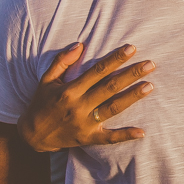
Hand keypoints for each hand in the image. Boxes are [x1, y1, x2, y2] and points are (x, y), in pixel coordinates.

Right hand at [16, 42, 155, 151]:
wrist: (32, 135)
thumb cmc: (41, 103)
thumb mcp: (46, 80)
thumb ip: (61, 62)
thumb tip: (80, 45)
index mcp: (69, 90)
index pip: (97, 71)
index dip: (115, 59)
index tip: (131, 49)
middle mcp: (78, 106)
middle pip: (109, 88)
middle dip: (130, 75)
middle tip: (150, 64)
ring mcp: (85, 124)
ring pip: (113, 109)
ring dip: (132, 97)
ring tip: (150, 86)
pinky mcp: (88, 138)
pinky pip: (109, 138)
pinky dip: (125, 135)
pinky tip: (142, 132)